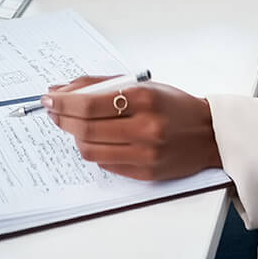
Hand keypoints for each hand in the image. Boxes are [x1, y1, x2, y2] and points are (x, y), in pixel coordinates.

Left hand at [42, 76, 222, 180]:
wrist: (208, 133)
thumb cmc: (173, 105)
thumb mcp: (142, 85)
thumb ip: (102, 86)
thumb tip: (61, 91)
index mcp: (144, 98)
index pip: (89, 104)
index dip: (63, 102)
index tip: (49, 98)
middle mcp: (145, 127)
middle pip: (85, 128)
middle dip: (62, 119)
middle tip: (53, 110)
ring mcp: (145, 153)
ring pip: (90, 150)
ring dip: (74, 136)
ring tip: (72, 125)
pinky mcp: (145, 173)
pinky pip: (105, 163)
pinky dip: (93, 150)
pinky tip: (94, 139)